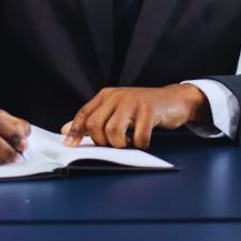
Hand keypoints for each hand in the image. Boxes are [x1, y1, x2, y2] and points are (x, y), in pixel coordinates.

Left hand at [61, 84, 208, 148]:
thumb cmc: (143, 108)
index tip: (69, 145)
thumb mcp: (117, 109)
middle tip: (114, 145)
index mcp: (106, 95)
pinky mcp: (149, 110)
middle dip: (102, 142)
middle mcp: (117, 96)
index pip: (84, 114)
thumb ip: (94, 119)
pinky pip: (138, 136)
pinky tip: (142, 140)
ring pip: (113, 132)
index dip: (75, 130)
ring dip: (120, 144)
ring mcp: (133, 102)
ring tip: (128, 143)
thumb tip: (66, 130)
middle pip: (96, 125)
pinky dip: (140, 144)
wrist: (174, 99)